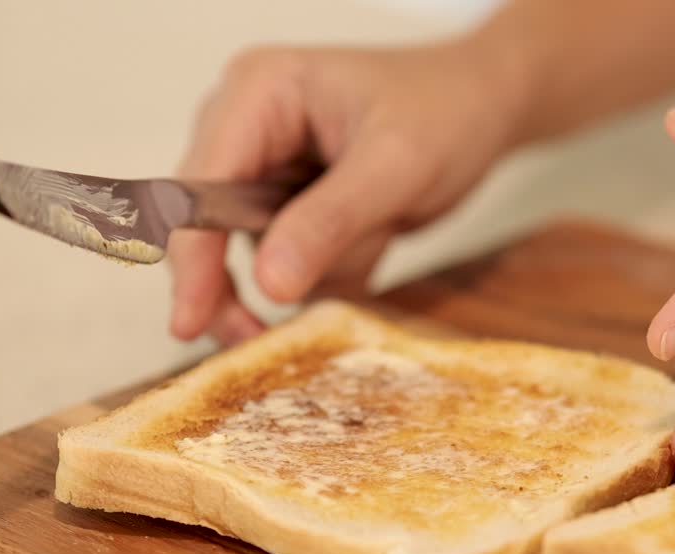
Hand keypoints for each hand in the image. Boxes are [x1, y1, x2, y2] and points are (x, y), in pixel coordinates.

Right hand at [169, 42, 522, 344]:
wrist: (483, 109)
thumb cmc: (446, 111)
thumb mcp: (395, 166)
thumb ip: (330, 221)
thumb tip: (269, 284)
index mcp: (258, 92)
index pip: (199, 186)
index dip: (190, 257)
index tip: (190, 322)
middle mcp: (246, 128)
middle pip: (206, 228)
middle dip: (243, 283)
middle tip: (261, 341)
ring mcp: (267, 170)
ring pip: (256, 254)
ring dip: (320, 267)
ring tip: (381, 230)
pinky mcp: (292, 206)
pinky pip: (293, 263)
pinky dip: (337, 268)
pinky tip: (380, 236)